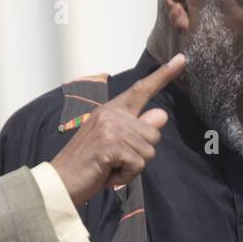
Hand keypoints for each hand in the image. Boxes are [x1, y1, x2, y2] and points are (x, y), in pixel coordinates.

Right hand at [49, 53, 185, 205]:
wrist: (60, 182)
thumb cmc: (87, 165)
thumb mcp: (115, 144)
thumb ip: (137, 128)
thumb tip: (161, 114)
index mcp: (111, 109)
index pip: (142, 90)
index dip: (163, 75)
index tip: (182, 59)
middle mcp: (111, 114)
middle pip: (153, 134)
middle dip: (140, 155)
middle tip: (113, 161)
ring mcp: (111, 128)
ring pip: (148, 152)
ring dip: (132, 168)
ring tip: (109, 167)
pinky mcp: (111, 145)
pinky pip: (138, 165)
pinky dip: (126, 177)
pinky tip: (107, 174)